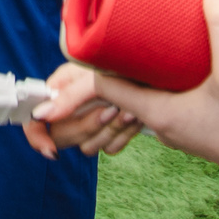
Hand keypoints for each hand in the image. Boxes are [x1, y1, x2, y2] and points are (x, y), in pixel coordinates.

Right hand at [20, 65, 144, 158]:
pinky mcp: (116, 130)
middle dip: (89, 125)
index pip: (36, 110)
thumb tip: (40, 116)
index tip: (49, 149)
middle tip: (112, 109)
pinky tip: (138, 121)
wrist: (182, 87)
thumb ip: (67, 96)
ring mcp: (97, 115)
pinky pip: (107, 148)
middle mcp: (79, 97)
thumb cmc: (139, 68)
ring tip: (131, 110)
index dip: (37, 133)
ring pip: (86, 144)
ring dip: (110, 131)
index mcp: (68, 79)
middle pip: (62, 132)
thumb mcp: (99, 78)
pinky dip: (123, 138)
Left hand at [28, 0, 218, 199]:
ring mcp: (186, 127)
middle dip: (112, 65)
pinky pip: (174, 100)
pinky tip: (185, 63)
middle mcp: (166, 124)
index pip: (104, 86)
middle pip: (124, 89)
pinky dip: (168, 81)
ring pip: (150, 95)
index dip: (87, 65)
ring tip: (144, 41)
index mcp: (159, 114)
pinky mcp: (207, 125)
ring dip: (142, 72)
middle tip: (108, 34)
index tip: (80, 45)